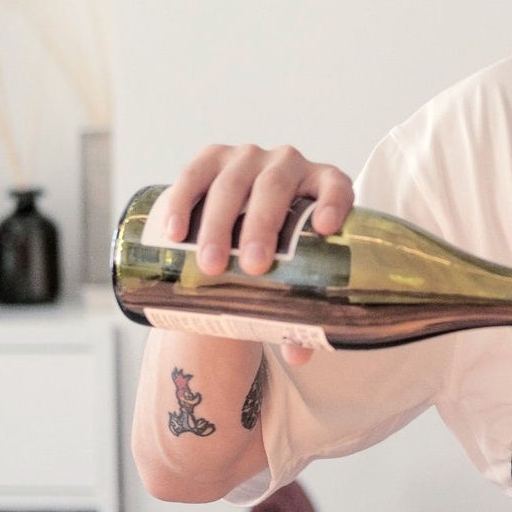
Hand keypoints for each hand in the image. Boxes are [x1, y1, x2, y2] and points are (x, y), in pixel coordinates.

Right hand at [153, 145, 353, 364]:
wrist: (236, 230)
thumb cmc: (277, 255)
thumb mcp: (291, 276)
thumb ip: (299, 313)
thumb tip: (298, 352)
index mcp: (320, 186)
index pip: (336, 186)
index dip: (335, 201)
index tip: (326, 229)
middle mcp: (287, 165)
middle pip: (276, 187)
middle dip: (264, 225)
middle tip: (254, 266)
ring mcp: (247, 158)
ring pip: (233, 182)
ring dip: (220, 222)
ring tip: (210, 264)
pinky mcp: (210, 159)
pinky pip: (194, 173)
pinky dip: (182, 200)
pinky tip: (174, 231)